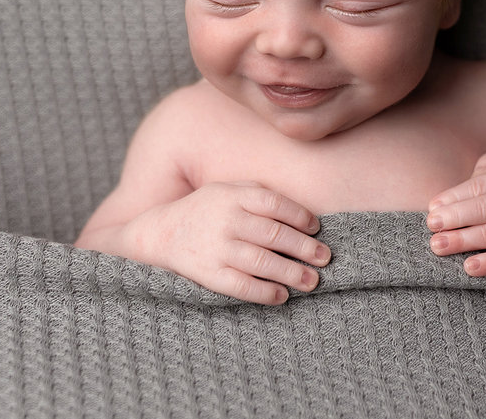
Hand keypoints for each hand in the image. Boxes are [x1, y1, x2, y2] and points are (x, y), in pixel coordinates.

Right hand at [129, 181, 331, 304]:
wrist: (161, 233)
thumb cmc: (206, 209)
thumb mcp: (227, 189)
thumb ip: (258, 193)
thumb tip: (300, 212)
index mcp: (232, 196)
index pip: (274, 203)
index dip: (300, 216)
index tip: (316, 228)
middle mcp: (226, 221)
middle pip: (273, 234)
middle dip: (304, 247)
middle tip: (325, 257)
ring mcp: (217, 249)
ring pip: (262, 262)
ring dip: (291, 273)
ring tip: (312, 280)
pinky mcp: (209, 274)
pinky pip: (241, 286)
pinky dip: (264, 292)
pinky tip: (282, 295)